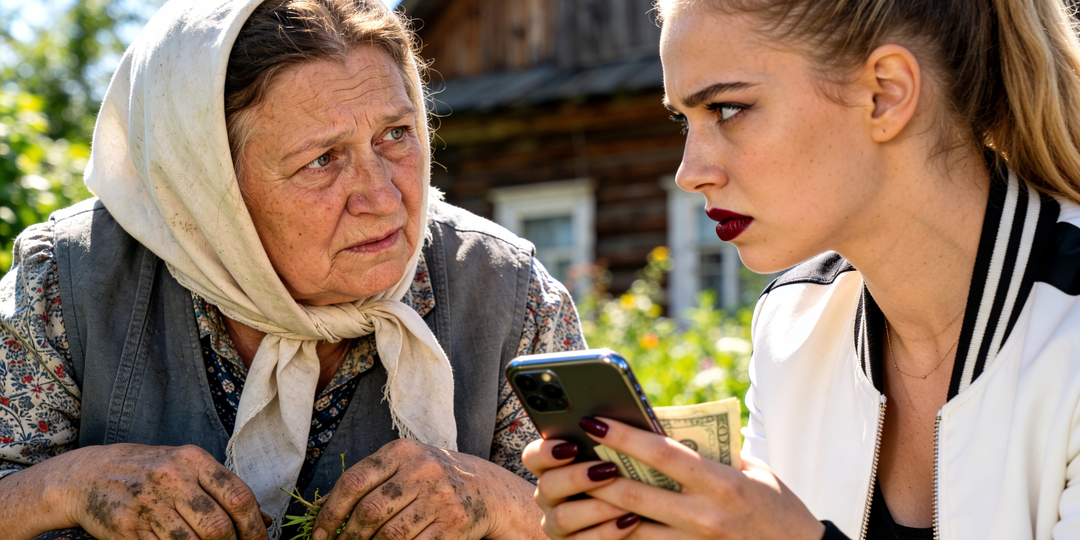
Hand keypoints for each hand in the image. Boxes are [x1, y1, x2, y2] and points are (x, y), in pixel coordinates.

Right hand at [55, 443, 267, 539]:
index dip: (254, 527)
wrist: (90, 474)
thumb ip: (224, 491)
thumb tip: (264, 521)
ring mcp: (148, 504)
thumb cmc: (150, 472)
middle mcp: (172, 478)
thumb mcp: (188, 468)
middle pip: (217, 527)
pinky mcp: (127, 527)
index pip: (238, 497)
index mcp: (193, 459)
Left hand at [312, 438, 543, 539]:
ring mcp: (439, 498)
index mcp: (401, 452)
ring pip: (389, 535)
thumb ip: (365, 482)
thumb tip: (319, 509)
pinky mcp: (452, 525)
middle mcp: (421, 470)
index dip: (331, 512)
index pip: (354, 482)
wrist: (486, 489)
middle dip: (347, 537)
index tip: (319, 534)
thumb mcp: (401, 467)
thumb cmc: (432, 478)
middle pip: (369, 512)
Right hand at [522, 439, 639, 539]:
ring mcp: (557, 523)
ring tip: (627, 502)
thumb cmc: (625, 474)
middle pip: (547, 486)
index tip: (573, 445)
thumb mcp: (614, 455)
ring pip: (563, 517)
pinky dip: (608, 531)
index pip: (533, 456)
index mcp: (552, 467)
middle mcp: (549, 496)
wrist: (644, 516)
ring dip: (596, 508)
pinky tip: (633, 520)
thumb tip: (612, 424)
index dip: (547, 451)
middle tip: (609, 469)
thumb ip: (607, 440)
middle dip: (577, 477)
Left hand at [524, 418, 824, 539]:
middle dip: (596, 474)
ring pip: (631, 529)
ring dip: (599, 509)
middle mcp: (705, 517)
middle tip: (569, 454)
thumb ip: (713, 452)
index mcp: (723, 484)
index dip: (623, 436)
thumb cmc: (778, 507)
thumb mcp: (754, 471)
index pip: (662, 454)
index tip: (594, 419)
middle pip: (634, 494)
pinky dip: (618, 536)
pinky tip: (597, 524)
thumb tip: (665, 429)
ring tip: (573, 488)